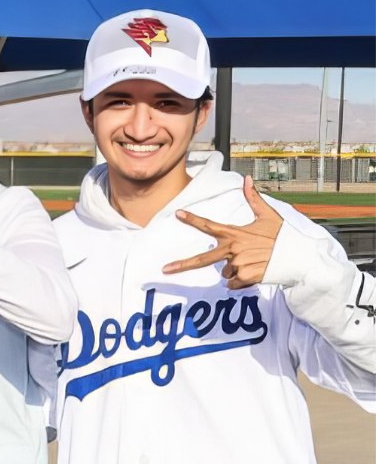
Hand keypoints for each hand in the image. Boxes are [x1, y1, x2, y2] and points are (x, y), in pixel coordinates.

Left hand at [162, 176, 283, 288]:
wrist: (299, 258)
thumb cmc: (283, 237)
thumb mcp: (268, 216)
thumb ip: (253, 199)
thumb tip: (246, 179)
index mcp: (236, 234)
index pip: (209, 225)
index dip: (193, 219)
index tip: (177, 214)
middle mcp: (233, 250)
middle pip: (203, 259)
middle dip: (182, 265)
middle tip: (165, 270)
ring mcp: (238, 264)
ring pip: (225, 272)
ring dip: (235, 270)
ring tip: (254, 261)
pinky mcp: (246, 278)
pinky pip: (233, 284)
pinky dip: (241, 281)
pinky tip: (256, 272)